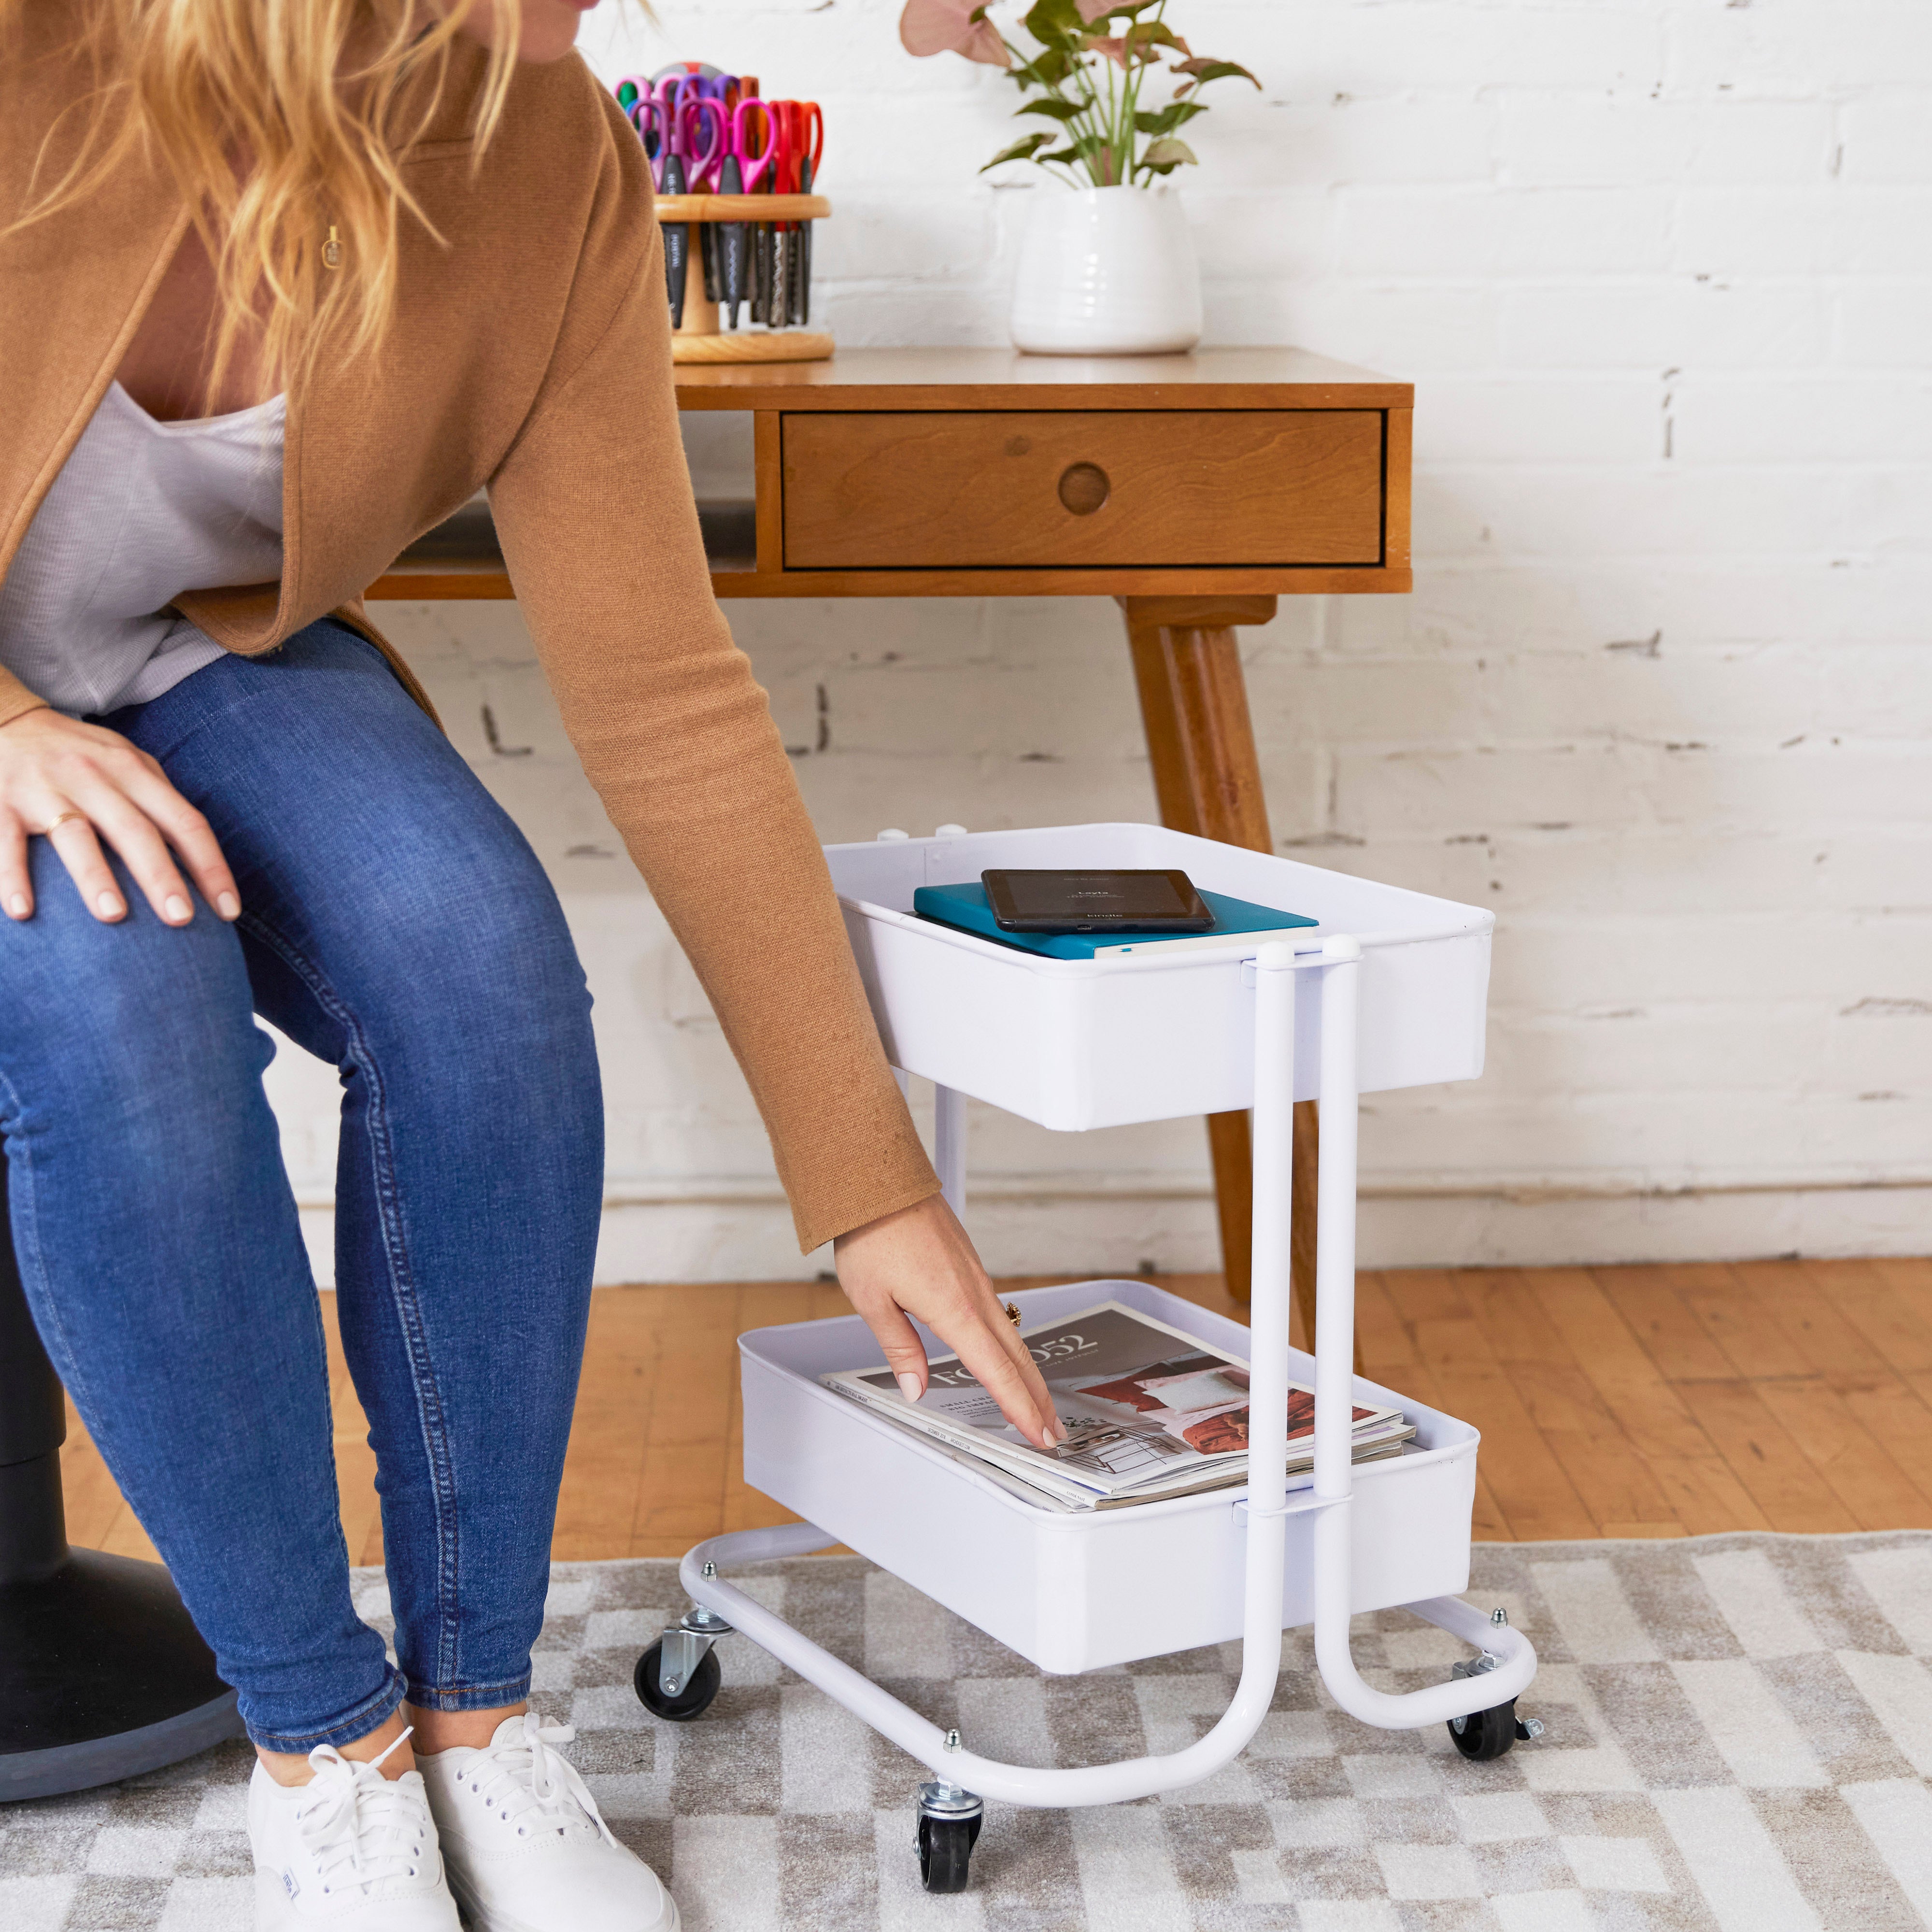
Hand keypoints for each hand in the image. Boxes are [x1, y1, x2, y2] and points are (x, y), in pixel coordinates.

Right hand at [0, 707, 239, 925]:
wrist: (7, 720)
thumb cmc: (81, 754)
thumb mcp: (128, 762)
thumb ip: (162, 802)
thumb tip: (202, 862)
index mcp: (134, 772)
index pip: (185, 822)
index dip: (211, 866)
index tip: (229, 911)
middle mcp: (93, 777)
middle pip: (135, 830)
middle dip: (161, 876)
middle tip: (182, 920)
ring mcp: (45, 789)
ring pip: (75, 835)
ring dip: (95, 876)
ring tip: (114, 916)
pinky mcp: (0, 801)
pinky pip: (6, 842)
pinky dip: (12, 876)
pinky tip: (22, 911)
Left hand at [835, 1192, 1063, 1450]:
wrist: (879, 1180)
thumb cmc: (872, 1234)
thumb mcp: (872, 1300)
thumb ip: (899, 1348)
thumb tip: (916, 1388)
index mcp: (954, 1308)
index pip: (996, 1370)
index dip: (1019, 1407)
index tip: (1038, 1435)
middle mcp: (975, 1294)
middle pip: (1017, 1357)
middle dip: (1038, 1398)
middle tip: (1053, 1433)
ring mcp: (976, 1279)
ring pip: (1012, 1335)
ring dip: (1028, 1374)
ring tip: (1038, 1404)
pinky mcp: (970, 1267)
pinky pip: (999, 1314)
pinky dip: (1011, 1345)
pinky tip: (1007, 1356)